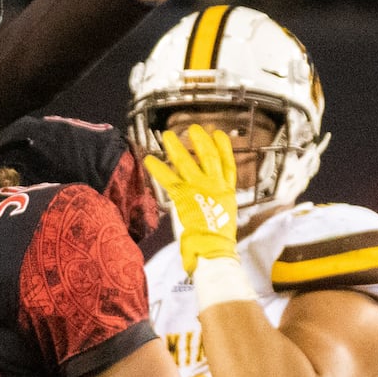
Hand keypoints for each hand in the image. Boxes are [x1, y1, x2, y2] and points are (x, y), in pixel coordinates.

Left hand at [144, 123, 241, 271]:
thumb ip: (215, 206)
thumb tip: (209, 206)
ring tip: (168, 135)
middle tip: (193, 128)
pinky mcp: (183, 197)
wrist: (213, 248)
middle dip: (200, 141)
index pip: (228, 164)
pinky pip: (168, 179)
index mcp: (227, 192)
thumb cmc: (217, 241)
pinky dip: (158, 169)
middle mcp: (215, 186)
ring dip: (177, 147)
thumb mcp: (223, 218)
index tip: (219, 134)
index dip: (224, 148)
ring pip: (187, 162)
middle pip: (209, 156)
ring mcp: (199, 189)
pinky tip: (149, 159)